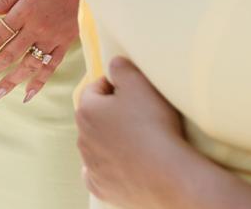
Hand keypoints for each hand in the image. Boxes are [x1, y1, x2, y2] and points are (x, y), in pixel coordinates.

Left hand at [76, 58, 202, 207]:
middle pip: (95, 118)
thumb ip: (123, 68)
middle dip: (111, 115)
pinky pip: (98, 173)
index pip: (96, 89)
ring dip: (110, 141)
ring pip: (96, 145)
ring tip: (136, 142)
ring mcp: (90, 164)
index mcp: (86, 110)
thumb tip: (113, 63)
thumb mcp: (140, 84)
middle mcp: (81, 137)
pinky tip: (120, 166)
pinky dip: (108, 168)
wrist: (168, 175)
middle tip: (139, 117)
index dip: (116, 87)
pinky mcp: (100, 186)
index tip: (135, 94)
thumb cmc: (153, 126)